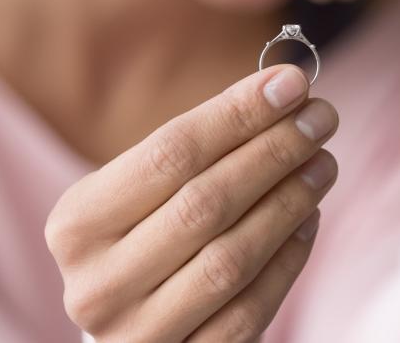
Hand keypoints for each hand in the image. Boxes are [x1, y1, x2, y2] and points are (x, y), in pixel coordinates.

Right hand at [45, 64, 338, 341]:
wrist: (125, 326)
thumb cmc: (142, 237)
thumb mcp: (143, 191)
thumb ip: (200, 147)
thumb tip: (284, 89)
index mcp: (77, 222)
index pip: (170, 153)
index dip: (237, 114)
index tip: (291, 83)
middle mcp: (96, 282)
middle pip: (203, 204)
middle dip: (272, 153)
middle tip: (320, 118)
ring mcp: (135, 333)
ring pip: (230, 260)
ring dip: (288, 203)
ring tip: (322, 164)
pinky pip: (249, 311)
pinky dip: (288, 260)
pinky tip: (309, 220)